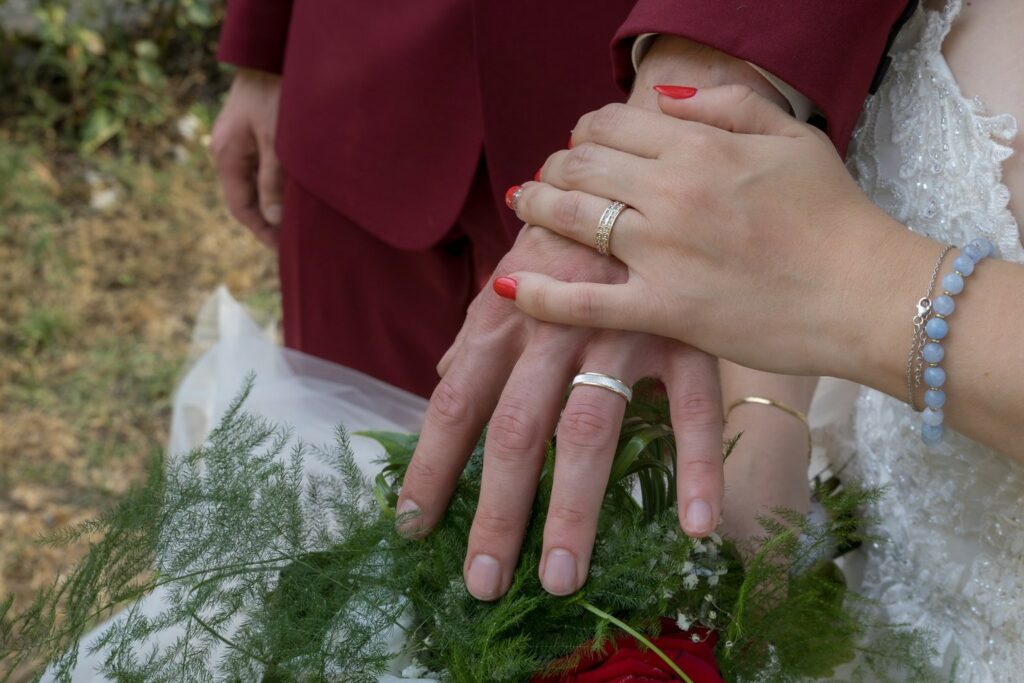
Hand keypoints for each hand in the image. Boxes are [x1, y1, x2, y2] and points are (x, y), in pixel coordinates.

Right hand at [210, 69, 284, 247]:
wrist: (271, 56)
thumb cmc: (274, 96)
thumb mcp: (276, 142)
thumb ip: (273, 181)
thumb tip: (273, 219)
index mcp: (226, 156)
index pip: (240, 206)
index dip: (261, 229)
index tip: (281, 248)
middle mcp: (228, 152)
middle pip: (248, 197)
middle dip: (269, 219)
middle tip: (294, 240)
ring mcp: (240, 142)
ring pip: (257, 182)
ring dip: (276, 201)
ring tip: (299, 221)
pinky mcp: (253, 133)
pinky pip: (264, 166)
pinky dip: (279, 182)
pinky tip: (298, 193)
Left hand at [397, 226, 723, 600]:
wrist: (636, 174)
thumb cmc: (562, 238)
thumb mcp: (510, 279)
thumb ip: (477, 337)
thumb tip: (442, 382)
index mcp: (500, 320)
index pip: (454, 405)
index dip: (430, 467)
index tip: (412, 529)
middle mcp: (549, 328)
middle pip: (514, 431)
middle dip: (496, 512)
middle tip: (484, 585)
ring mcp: (618, 329)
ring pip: (589, 428)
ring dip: (574, 509)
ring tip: (562, 579)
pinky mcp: (682, 334)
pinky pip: (691, 408)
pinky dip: (696, 468)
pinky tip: (696, 530)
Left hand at [502, 85, 902, 378]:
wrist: (866, 293)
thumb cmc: (837, 216)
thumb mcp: (794, 137)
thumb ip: (727, 105)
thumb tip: (662, 95)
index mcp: (699, 146)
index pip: (612, 125)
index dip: (586, 131)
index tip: (583, 143)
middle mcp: (670, 192)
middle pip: (582, 166)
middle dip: (556, 165)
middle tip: (548, 176)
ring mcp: (661, 252)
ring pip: (571, 219)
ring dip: (535, 206)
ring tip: (521, 203)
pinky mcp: (662, 309)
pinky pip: (584, 302)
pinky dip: (541, 294)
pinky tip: (510, 285)